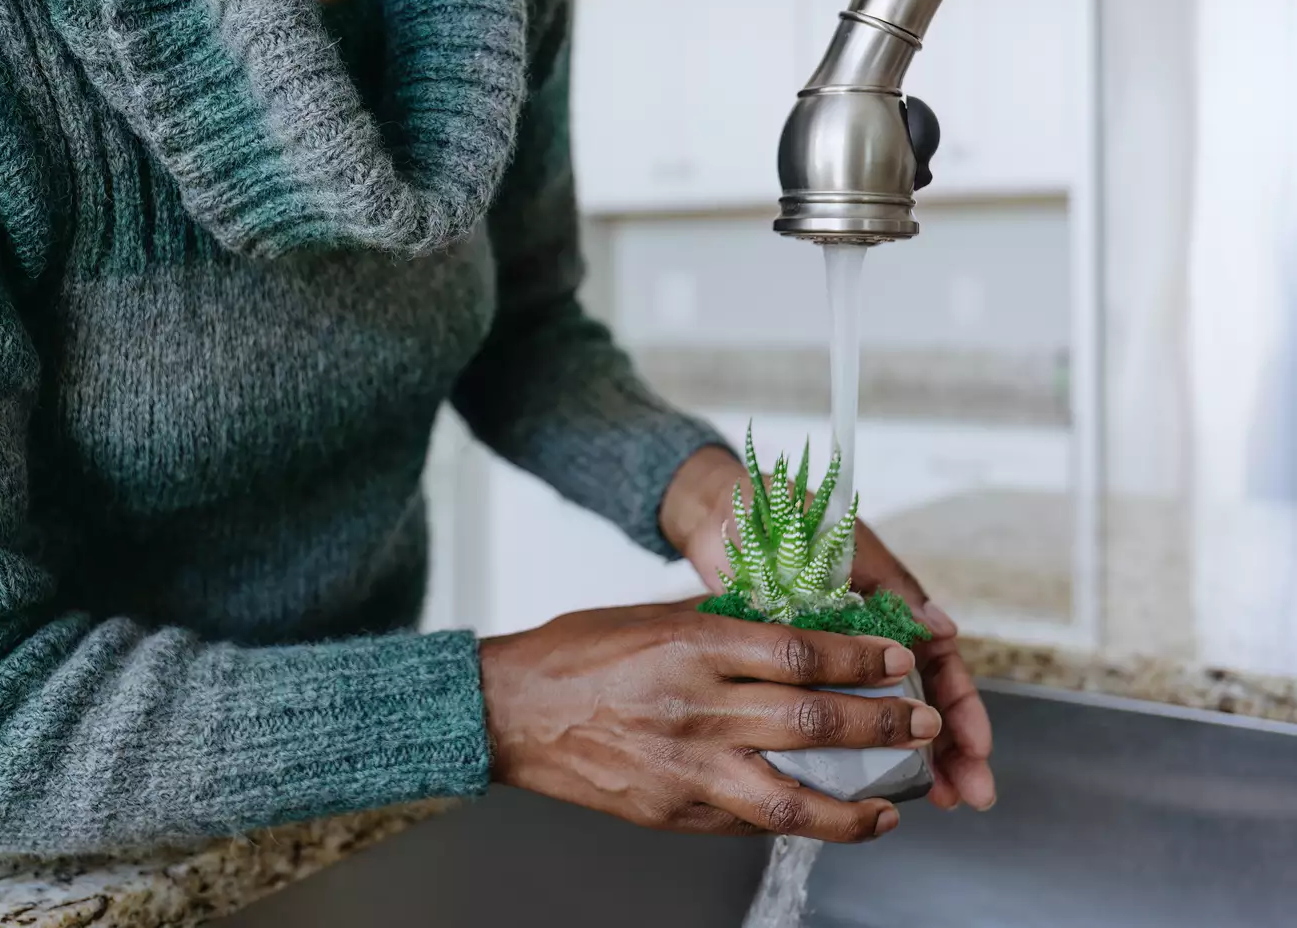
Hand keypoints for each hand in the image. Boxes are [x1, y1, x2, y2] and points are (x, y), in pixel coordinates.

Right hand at [479, 599, 941, 841]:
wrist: (511, 712)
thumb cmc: (577, 654)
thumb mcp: (653, 613)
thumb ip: (725, 618)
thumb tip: (795, 618)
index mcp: (691, 646)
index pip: (799, 654)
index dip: (860, 659)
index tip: (899, 659)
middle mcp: (695, 708)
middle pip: (811, 721)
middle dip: (882, 724)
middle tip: (924, 721)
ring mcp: (686, 768)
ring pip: (791, 797)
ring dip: (856, 803)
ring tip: (895, 802)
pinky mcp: (674, 812)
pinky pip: (750, 821)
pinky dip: (798, 822)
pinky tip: (830, 818)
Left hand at [661, 446, 996, 811]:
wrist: (724, 510)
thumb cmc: (791, 516)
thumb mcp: (849, 546)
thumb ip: (892, 586)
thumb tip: (941, 629)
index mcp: (888, 608)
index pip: (937, 663)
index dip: (959, 705)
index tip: (975, 747)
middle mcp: (865, 638)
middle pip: (919, 699)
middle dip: (950, 747)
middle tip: (969, 792)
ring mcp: (830, 658)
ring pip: (879, 714)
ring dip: (910, 753)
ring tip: (936, 795)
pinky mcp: (788, 671)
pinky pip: (828, 712)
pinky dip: (850, 746)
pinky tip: (862, 779)